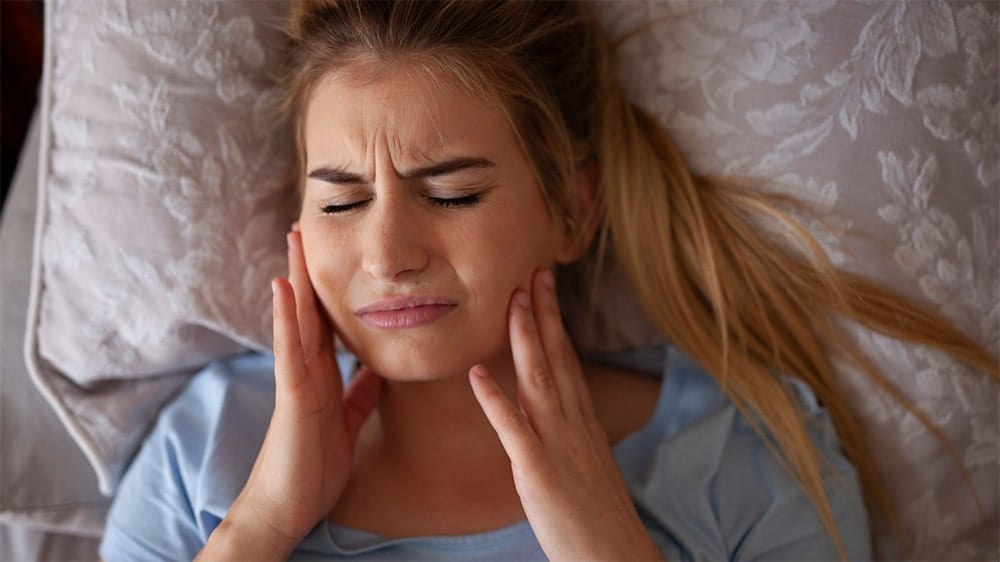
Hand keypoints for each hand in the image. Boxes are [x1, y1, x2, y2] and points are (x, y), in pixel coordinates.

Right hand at [199, 228, 382, 559]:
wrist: (289, 506)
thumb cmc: (314, 467)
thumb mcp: (347, 422)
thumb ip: (359, 394)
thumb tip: (378, 370)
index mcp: (322, 376)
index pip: (327, 323)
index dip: (331, 289)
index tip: (336, 254)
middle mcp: (307, 370)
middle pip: (310, 311)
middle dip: (310, 270)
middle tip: (309, 227)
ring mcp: (296, 379)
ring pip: (297, 320)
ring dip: (296, 278)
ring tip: (295, 238)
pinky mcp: (292, 395)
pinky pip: (290, 350)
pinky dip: (288, 317)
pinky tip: (285, 287)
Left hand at [469, 270, 662, 561]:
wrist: (615, 554)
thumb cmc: (598, 516)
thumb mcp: (589, 464)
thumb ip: (572, 434)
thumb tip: (561, 414)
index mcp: (583, 422)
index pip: (568, 360)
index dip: (555, 321)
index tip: (546, 288)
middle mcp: (573, 424)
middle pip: (556, 358)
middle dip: (543, 313)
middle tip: (532, 272)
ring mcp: (556, 444)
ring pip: (538, 380)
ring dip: (523, 338)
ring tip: (510, 302)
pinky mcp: (537, 470)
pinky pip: (513, 429)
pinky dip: (494, 399)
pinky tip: (476, 374)